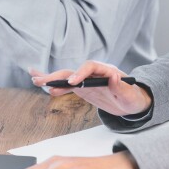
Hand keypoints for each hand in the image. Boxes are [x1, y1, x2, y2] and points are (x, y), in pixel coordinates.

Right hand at [31, 61, 152, 116]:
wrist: (131, 101)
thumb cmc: (133, 97)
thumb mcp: (131, 94)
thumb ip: (123, 87)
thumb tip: (115, 77)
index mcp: (106, 70)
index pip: (90, 67)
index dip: (80, 73)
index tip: (72, 83)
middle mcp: (94, 73)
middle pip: (73, 71)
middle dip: (57, 75)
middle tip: (42, 81)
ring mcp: (86, 80)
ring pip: (66, 77)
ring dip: (51, 78)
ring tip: (34, 79)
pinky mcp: (83, 88)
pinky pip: (67, 85)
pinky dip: (55, 86)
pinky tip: (44, 87)